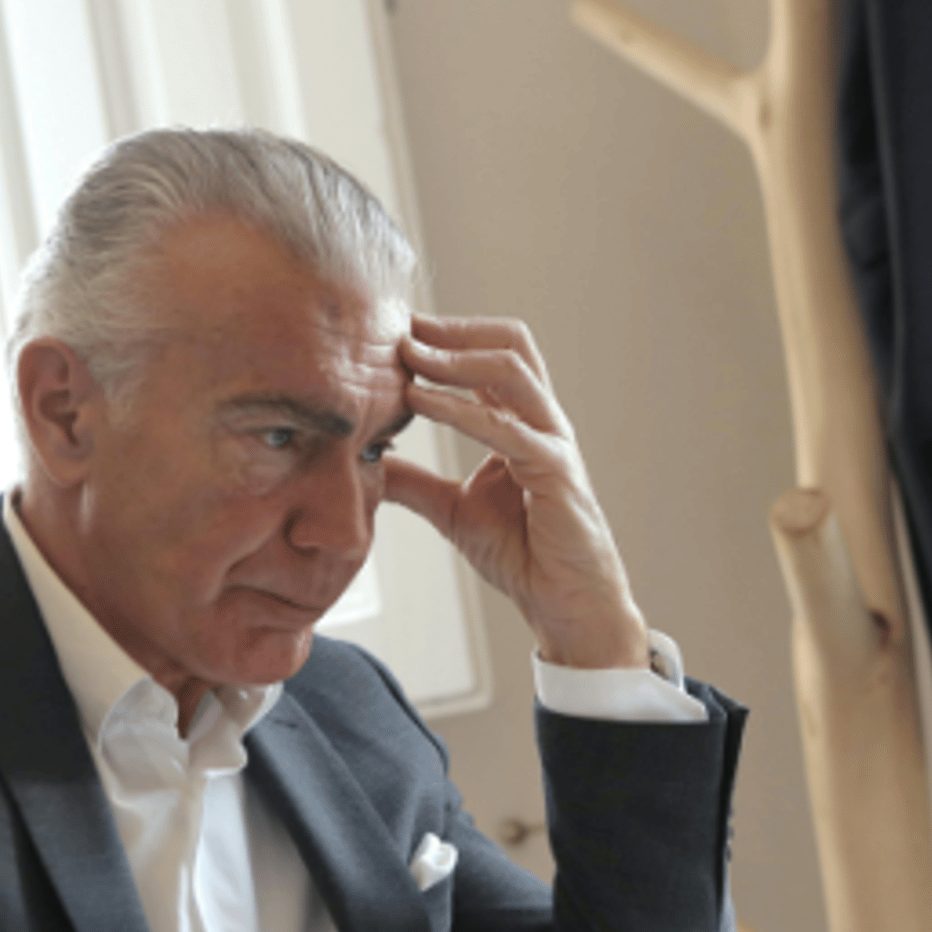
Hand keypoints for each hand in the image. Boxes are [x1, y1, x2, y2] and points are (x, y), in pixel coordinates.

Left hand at [388, 314, 649, 669]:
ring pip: (511, 371)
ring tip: (408, 355)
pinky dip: (459, 410)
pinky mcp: (555, 472)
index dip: (449, 335)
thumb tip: (367, 464)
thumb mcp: (451, 511)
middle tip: (402, 327)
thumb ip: (413, 484)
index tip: (397, 331)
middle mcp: (542, 422)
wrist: (564, 603)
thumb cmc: (523, 555)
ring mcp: (552, 443)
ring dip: (454, 358)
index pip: (493, 355)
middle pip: (509, 344)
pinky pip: (506, 428)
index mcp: (523, 423)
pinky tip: (419, 402)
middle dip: (454, 330)